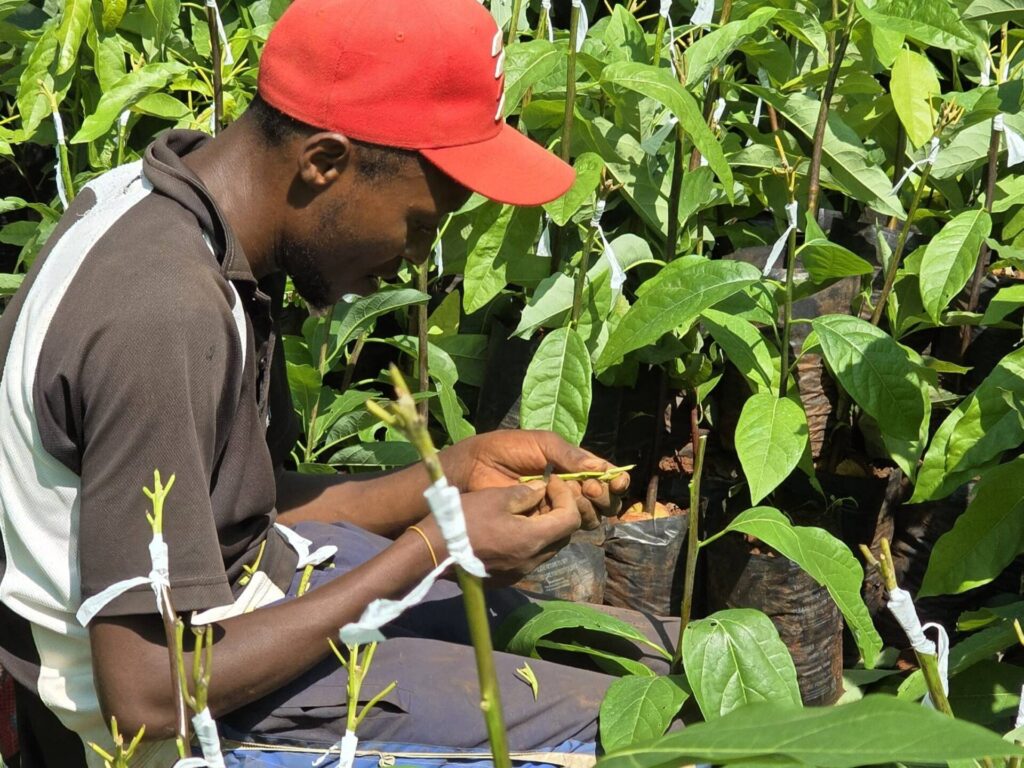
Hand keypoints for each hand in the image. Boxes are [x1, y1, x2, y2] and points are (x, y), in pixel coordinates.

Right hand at [418, 476, 580, 585]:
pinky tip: (511, 528)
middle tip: (541, 494)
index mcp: (533, 540)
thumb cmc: (464, 520)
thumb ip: (525, 493)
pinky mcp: (506, 579)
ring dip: (544, 527)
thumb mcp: (495, 498)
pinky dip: (529, 541)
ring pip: (547, 548)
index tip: (550, 482)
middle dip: (558, 511)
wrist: (431, 554)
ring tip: (525, 509)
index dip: (566, 497)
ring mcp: (519, 573)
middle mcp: (532, 562)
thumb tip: (542, 490)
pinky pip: (529, 558)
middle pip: (562, 536)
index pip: (571, 519)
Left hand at [440, 430, 629, 528]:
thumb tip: (601, 468)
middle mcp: (570, 488)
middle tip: (589, 488)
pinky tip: (563, 508)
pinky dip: (573, 519)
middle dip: (605, 495)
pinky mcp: (543, 524)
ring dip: (591, 507)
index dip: (615, 480)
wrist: (475, 468)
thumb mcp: (542, 443)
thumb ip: (570, 454)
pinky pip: (568, 527)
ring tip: (577, 496)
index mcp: (572, 465)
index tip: (616, 481)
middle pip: (604, 500)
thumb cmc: (506, 450)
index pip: (605, 476)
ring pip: (591, 516)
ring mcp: (558, 507)